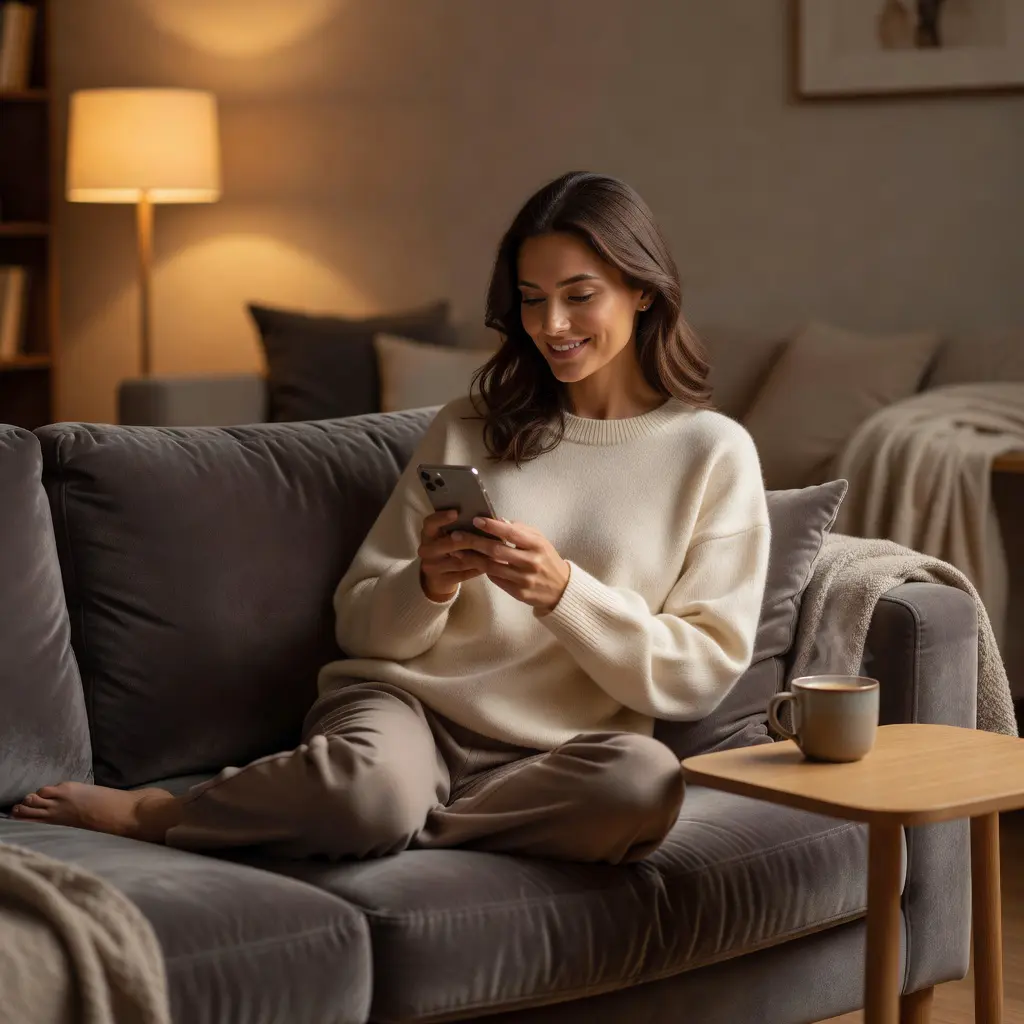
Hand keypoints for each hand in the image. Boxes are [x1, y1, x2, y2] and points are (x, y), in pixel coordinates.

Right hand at [418, 509, 489, 601]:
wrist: (437, 579)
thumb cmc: (446, 550)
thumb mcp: (445, 537)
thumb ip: (460, 528)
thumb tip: (488, 518)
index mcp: (427, 534)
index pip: (430, 523)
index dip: (441, 517)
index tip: (456, 513)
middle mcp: (426, 550)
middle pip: (448, 543)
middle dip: (468, 540)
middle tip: (485, 535)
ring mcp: (433, 567)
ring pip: (460, 561)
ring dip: (479, 556)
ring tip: (496, 551)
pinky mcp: (443, 581)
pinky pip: (464, 574)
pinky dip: (478, 569)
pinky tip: (491, 565)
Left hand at [449, 517, 570, 612]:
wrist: (561, 589)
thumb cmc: (546, 558)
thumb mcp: (539, 540)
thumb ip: (520, 530)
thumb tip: (497, 520)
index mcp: (537, 545)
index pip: (511, 533)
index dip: (492, 526)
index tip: (476, 520)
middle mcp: (531, 562)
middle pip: (497, 551)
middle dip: (474, 542)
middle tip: (456, 535)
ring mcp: (524, 580)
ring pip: (492, 567)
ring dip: (472, 559)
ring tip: (456, 551)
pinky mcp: (519, 593)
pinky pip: (496, 580)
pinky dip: (483, 570)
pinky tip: (471, 564)